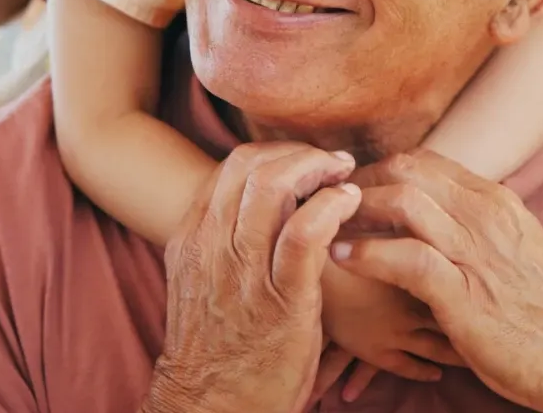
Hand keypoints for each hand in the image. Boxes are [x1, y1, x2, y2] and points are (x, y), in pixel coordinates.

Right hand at [145, 143, 362, 412]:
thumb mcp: (207, 285)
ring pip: (274, 187)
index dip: (277, 153)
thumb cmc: (221, 348)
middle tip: (334, 164)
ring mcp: (243, 271)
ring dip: (318, 170)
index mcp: (192, 239)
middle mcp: (212, 246)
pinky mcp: (280, 298)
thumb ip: (226, 243)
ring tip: (345, 178)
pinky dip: (332, 205)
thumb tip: (267, 208)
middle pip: (253, 166)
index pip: (233, 167)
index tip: (307, 162)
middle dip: (301, 154)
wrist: (211, 407)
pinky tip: (350, 203)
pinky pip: (304, 232)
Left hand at [330, 151, 542, 412]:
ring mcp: (477, 253)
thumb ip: (481, 235)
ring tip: (321, 224)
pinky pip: (406, 257)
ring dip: (353, 208)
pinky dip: (366, 252)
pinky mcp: (466, 295)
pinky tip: (340, 258)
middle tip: (325, 204)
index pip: (424, 161)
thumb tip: (443, 229)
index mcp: (497, 204)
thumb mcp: (517, 256)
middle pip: (405, 170)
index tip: (347, 190)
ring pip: (403, 200)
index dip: (378, 169)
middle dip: (357, 181)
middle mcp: (485, 217)